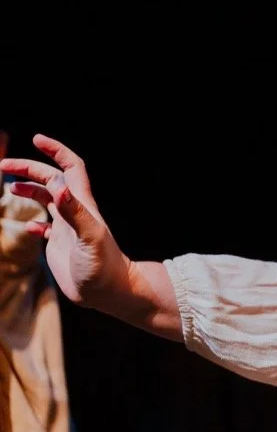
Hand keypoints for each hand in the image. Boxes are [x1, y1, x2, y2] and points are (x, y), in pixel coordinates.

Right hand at [0, 134, 133, 310]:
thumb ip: (74, 212)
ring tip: (8, 188)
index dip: (56, 150)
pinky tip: (27, 226)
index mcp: (82, 204)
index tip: (36, 139)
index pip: (70, 168)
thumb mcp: (89, 237)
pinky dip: (34, 222)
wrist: (111, 291)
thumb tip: (58, 186)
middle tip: (3, 165)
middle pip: (51, 181)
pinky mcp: (61, 246)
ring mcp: (68, 228)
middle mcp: (75, 212)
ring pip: (47, 200)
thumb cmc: (103, 266)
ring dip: (29, 191)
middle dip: (30, 169)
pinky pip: (46, 228)